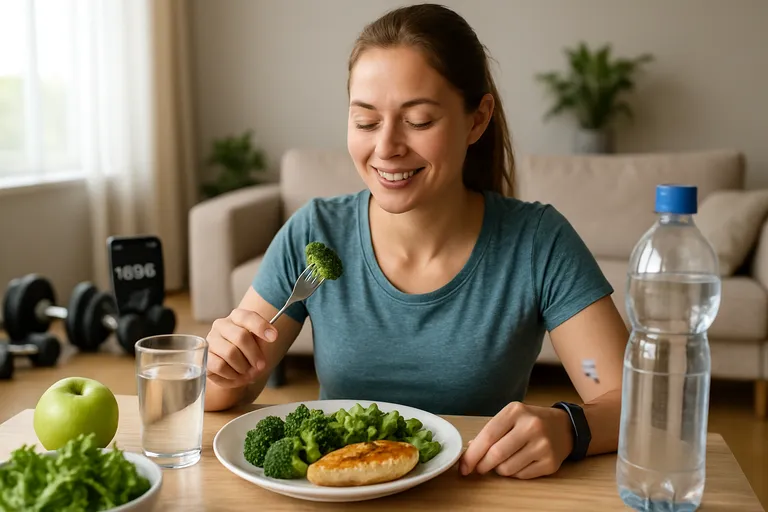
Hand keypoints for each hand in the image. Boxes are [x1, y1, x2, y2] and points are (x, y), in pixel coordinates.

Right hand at [205, 308, 277, 388]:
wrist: (230, 369)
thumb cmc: (246, 353)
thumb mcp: (258, 346)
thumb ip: (262, 344)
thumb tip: (264, 350)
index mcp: (237, 317)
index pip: (248, 317)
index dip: (261, 326)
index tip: (273, 337)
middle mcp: (221, 325)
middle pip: (241, 336)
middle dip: (255, 354)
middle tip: (261, 366)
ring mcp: (210, 340)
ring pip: (230, 353)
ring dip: (243, 367)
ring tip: (247, 372)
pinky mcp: (204, 357)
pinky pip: (220, 366)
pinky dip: (232, 374)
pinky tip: (235, 375)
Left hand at [459, 402, 573, 478]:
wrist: (565, 427)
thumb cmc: (531, 421)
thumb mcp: (511, 417)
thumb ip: (490, 432)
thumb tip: (470, 451)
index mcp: (516, 411)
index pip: (488, 435)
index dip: (472, 454)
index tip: (463, 466)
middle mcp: (531, 426)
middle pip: (496, 454)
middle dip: (482, 465)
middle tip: (478, 469)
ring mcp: (542, 445)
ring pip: (507, 468)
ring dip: (499, 469)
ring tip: (504, 461)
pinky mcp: (550, 462)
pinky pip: (521, 476)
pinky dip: (514, 473)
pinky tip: (520, 462)